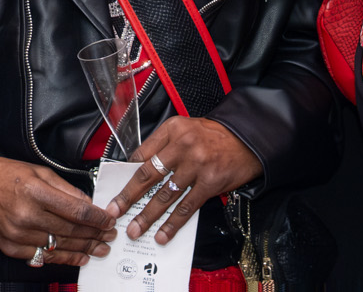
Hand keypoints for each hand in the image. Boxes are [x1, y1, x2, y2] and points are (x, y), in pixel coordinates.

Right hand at [0, 154, 116, 267]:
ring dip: (82, 249)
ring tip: (98, 249)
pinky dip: (62, 258)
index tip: (109, 220)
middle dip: (94, 235)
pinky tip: (76, 257)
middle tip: (109, 236)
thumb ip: (64, 189)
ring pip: (59, 246)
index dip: (97, 218)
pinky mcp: (9, 247)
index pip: (76, 210)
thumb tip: (87, 204)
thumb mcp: (36, 170)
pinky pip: (42, 256)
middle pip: (71, 230)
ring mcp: (17, 234)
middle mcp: (25, 215)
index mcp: (34, 191)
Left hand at [105, 116, 259, 245]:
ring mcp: (196, 165)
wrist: (248, 139)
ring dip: (147, 215)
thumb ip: (164, 145)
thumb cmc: (214, 136)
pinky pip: (186, 207)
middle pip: (148, 174)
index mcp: (172, 129)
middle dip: (128, 196)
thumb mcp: (186, 129)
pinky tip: (162, 234)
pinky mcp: (210, 183)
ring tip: (135, 229)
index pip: (142, 153)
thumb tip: (140, 169)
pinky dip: (172, 223)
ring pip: (165, 195)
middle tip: (114, 212)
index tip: (117, 189)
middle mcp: (182, 145)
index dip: (127, 174)